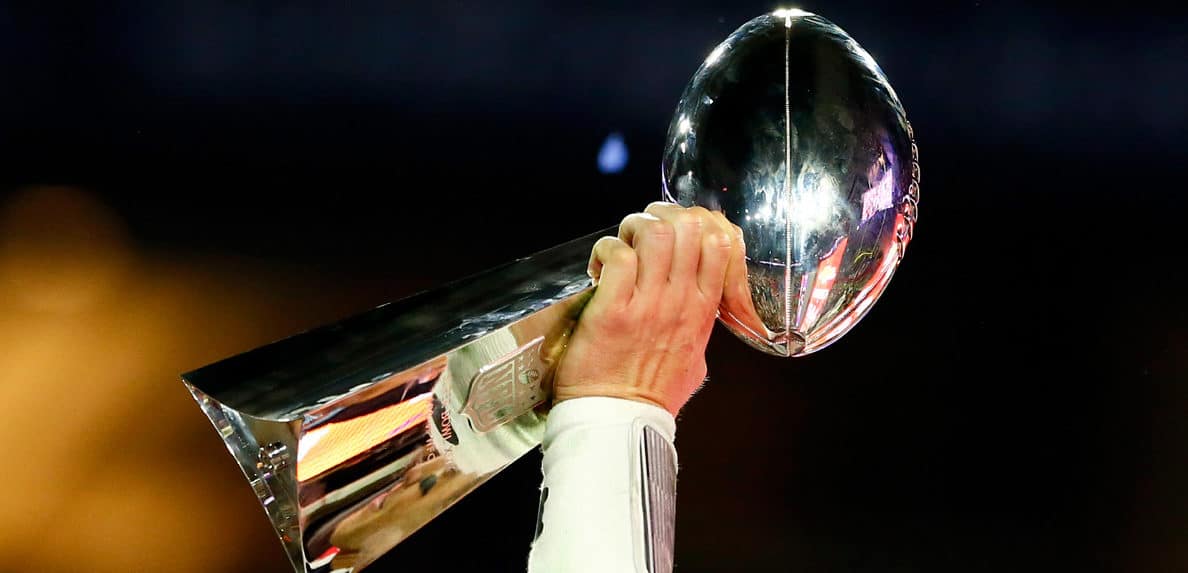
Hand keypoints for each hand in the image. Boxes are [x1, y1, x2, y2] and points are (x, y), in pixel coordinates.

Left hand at [553, 202, 744, 415]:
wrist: (619, 422)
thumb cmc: (652, 396)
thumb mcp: (695, 362)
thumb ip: (699, 331)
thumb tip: (698, 314)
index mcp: (703, 311)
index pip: (721, 243)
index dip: (696, 223)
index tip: (673, 232)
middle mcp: (681, 302)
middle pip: (688, 226)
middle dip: (661, 217)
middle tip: (640, 235)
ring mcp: (649, 305)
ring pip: (655, 232)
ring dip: (632, 230)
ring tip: (620, 249)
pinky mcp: (613, 311)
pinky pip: (618, 256)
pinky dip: (605, 252)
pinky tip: (597, 270)